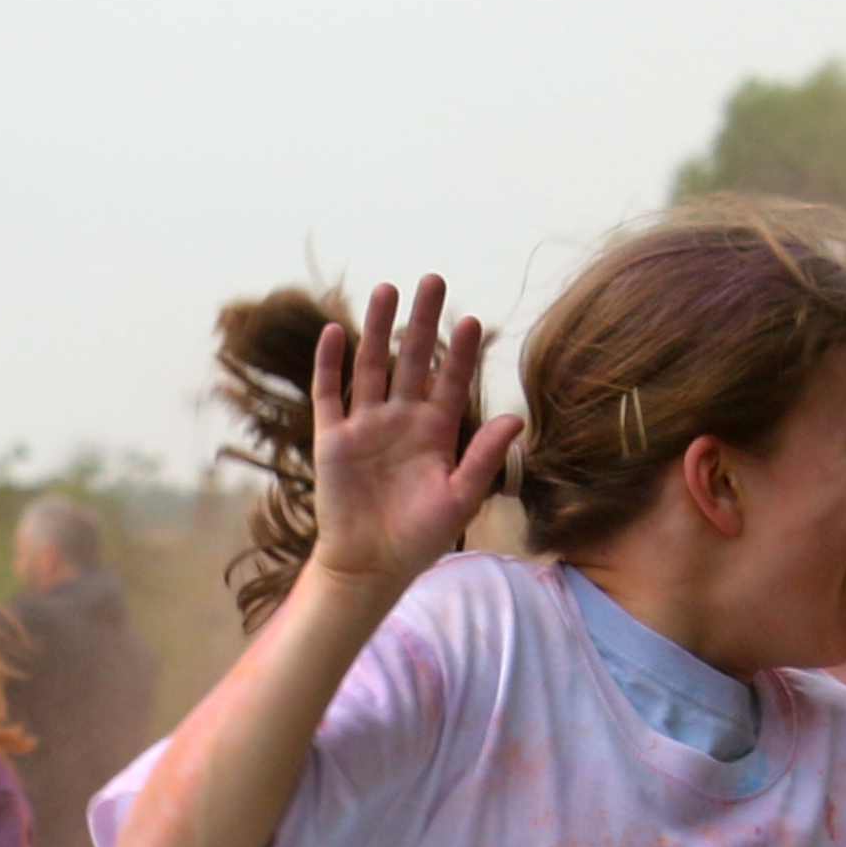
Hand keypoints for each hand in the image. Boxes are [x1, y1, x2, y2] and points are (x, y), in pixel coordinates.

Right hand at [308, 278, 523, 593]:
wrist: (370, 566)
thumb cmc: (419, 538)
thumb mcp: (460, 497)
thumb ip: (483, 456)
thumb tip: (516, 417)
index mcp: (436, 432)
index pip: (452, 381)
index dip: (462, 352)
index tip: (473, 321)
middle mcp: (402, 421)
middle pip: (413, 360)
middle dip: (422, 321)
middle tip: (433, 280)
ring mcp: (366, 426)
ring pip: (372, 366)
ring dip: (379, 329)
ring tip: (387, 289)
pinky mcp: (333, 439)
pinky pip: (329, 393)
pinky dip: (330, 363)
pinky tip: (335, 330)